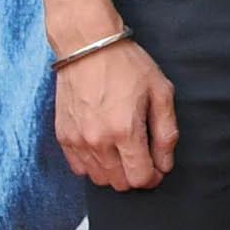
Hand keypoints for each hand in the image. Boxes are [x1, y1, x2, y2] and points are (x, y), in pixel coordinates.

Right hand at [54, 40, 176, 189]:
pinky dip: (93, 165)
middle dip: (135, 176)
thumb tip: (165, 164)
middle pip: (118, 183)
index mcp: (125, 130)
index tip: (158, 167)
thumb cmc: (127, 65)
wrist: (87, 46)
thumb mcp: (161, 92)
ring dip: (114, 172)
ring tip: (124, 151)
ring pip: (98, 179)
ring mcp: (76, 140)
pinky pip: (79, 168)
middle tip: (143, 157)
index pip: (139, 178)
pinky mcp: (63, 135)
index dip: (153, 177)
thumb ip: (166, 132)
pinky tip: (104, 148)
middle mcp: (97, 140)